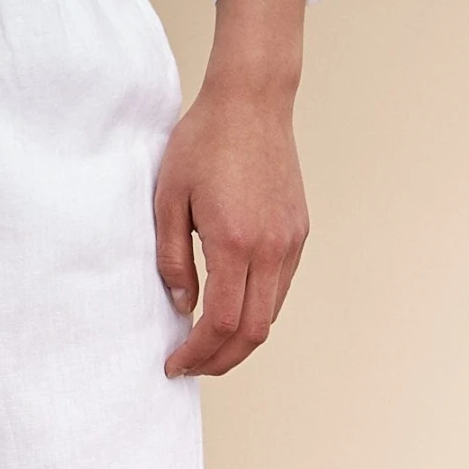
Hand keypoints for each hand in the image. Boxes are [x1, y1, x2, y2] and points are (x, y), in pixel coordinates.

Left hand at [154, 0, 309, 378]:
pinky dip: (257, 310)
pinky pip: (281, 288)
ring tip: (208, 344)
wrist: (251, 102)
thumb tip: (180, 306)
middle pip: (253, 332)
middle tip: (191, 366)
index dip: (197, 354)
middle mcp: (271, 249)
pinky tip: (232, 305)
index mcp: (235, 241)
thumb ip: (171, 257)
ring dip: (240, 340)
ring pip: (271, 314)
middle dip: (221, 360)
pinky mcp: (299, 232)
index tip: (175, 363)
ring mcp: (290, 242)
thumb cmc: (203, 142)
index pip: (221, 323)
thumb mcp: (169, 196)